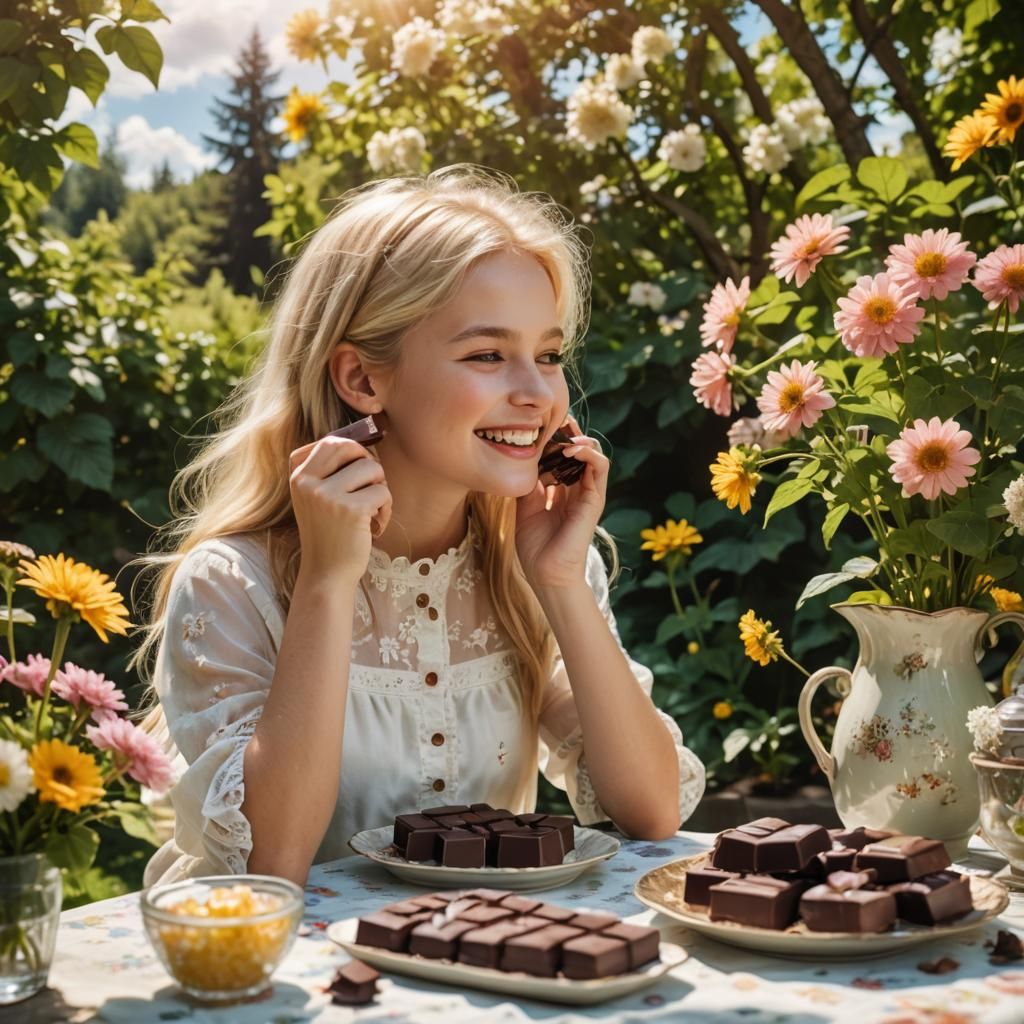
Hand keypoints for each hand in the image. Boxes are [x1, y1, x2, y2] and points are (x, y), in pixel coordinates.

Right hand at [288, 435, 391, 585]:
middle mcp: (308, 483)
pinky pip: (382, 492)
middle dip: (368, 461)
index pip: (329, 442)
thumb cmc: (328, 535)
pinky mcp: (350, 509)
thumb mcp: (314, 499)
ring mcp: (328, 495)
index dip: (351, 449)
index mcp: (298, 477)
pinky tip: (376, 526)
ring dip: (381, 488)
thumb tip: (361, 443)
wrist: (326, 575)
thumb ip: (327, 472)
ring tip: (373, 509)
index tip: (358, 468)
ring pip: (372, 468)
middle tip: (372, 482)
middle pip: (349, 447)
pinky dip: (386, 508)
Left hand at [515, 413, 608, 590]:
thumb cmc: (535, 545)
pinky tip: (571, 448)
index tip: (539, 427)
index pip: (562, 456)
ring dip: (579, 439)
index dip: (554, 440)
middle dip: (566, 434)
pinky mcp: (595, 499)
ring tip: (563, 434)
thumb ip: (529, 482)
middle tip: (552, 421)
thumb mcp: (525, 505)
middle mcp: (576, 489)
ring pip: (592, 453)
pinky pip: (600, 467)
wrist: (546, 572)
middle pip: (578, 451)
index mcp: (561, 491)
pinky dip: (588, 452)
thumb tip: (525, 457)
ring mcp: (588, 493)